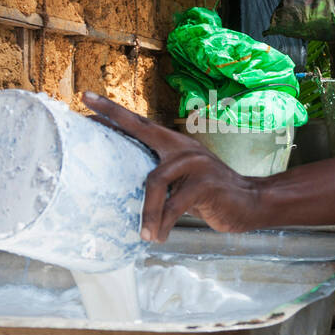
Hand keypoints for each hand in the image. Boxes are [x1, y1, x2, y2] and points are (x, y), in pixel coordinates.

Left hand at [80, 92, 263, 242]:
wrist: (250, 203)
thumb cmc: (211, 196)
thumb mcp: (183, 184)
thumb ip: (161, 180)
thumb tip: (126, 188)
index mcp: (175, 145)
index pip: (140, 124)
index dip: (113, 111)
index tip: (86, 98)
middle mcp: (182, 147)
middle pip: (142, 130)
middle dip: (113, 119)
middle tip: (84, 115)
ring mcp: (195, 162)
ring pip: (155, 182)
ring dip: (147, 213)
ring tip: (144, 235)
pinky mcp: (205, 183)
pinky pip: (174, 205)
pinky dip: (163, 223)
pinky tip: (159, 237)